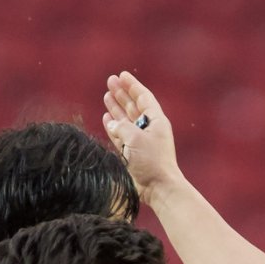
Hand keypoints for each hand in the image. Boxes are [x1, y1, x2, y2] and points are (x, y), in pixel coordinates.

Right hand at [102, 71, 180, 203]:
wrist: (158, 188)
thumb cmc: (152, 162)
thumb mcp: (136, 138)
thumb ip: (122, 127)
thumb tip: (112, 124)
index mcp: (156, 121)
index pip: (143, 97)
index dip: (132, 86)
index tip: (121, 75)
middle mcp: (149, 129)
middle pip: (134, 106)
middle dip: (122, 94)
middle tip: (109, 81)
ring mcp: (140, 142)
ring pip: (126, 120)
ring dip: (116, 108)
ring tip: (106, 96)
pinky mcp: (133, 154)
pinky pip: (121, 136)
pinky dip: (113, 127)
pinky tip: (106, 118)